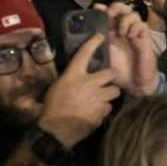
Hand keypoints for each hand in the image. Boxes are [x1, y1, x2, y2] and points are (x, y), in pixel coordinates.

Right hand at [39, 33, 119, 148]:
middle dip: (111, 76)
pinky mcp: (102, 112)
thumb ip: (71, 79)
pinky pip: (109, 108)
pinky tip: (96, 113)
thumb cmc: (52, 107)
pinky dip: (104, 110)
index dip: (93, 43)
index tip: (100, 36)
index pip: (84, 54)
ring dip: (110, 95)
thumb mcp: (58, 87)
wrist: (56, 130)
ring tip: (102, 99)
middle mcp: (89, 83)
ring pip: (115, 92)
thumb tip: (78, 78)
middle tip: (108, 81)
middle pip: (111, 73)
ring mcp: (98, 98)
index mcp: (74, 75)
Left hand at [93, 1, 159, 97]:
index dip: (103, 9)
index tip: (96, 8)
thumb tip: (85, 38)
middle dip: (116, 7)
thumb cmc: (119, 73)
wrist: (135, 84)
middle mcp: (124, 31)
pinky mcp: (145, 39)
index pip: (108, 15)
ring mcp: (135, 34)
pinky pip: (142, 25)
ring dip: (126, 20)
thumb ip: (97, 48)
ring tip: (122, 32)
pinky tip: (131, 36)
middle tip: (110, 14)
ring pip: (133, 14)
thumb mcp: (104, 59)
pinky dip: (136, 28)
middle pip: (123, 9)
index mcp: (112, 33)